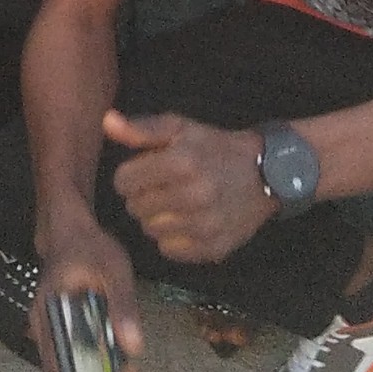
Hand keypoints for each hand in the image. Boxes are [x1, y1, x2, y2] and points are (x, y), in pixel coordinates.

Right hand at [32, 213, 144, 371]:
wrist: (73, 230)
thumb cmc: (91, 247)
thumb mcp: (114, 269)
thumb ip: (123, 306)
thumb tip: (135, 350)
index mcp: (49, 313)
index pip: (53, 364)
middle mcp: (45, 328)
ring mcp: (55, 331)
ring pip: (72, 370)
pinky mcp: (68, 331)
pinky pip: (79, 358)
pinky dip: (100, 368)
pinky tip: (124, 369)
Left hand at [102, 109, 271, 268]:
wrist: (265, 174)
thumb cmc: (215, 148)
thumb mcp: (180, 128)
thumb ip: (141, 129)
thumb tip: (106, 121)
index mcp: (182, 162)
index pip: (123, 181)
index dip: (129, 176)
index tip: (142, 173)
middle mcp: (194, 195)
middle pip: (135, 207)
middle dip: (141, 196)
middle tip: (161, 188)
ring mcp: (205, 225)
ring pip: (150, 230)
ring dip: (155, 218)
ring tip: (174, 204)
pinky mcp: (214, 248)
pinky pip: (170, 250)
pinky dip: (172, 238)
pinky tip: (186, 222)